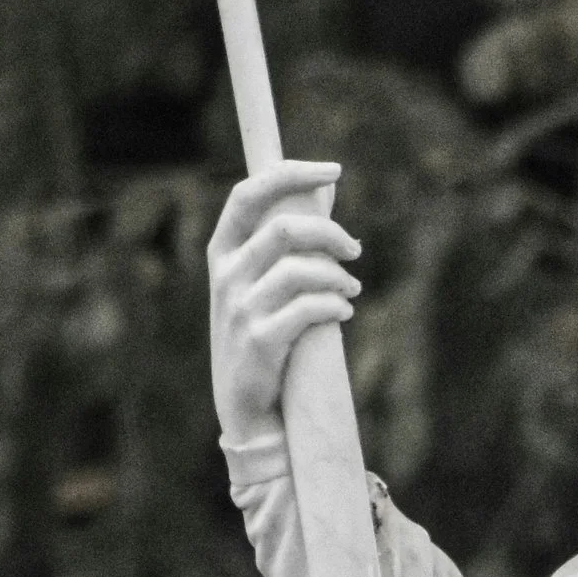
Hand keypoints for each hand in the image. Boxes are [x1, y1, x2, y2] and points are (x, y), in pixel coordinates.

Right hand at [208, 163, 360, 443]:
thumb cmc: (260, 336)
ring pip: (300, 270)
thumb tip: (325, 192)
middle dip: (330, 233)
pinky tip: (344, 309)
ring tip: (352, 287)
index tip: (334, 170)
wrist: (245, 406)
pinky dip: (335, 304)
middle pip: (284, 229)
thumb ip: (282, 243)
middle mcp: (226, 275)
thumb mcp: (258, 285)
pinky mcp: (260, 341)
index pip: (249, 193)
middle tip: (355, 249)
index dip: (291, 174)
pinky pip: (307, 309)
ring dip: (338, 276)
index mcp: (222, 251)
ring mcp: (239, 309)